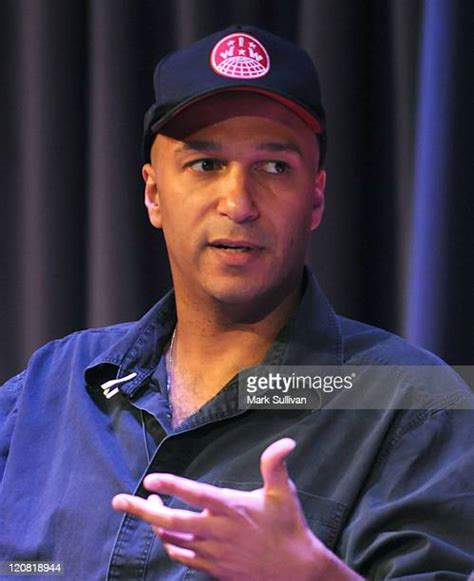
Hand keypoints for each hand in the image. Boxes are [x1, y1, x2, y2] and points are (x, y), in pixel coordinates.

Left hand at [112, 438, 360, 579]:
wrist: (295, 572)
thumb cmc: (288, 527)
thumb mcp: (283, 493)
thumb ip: (275, 465)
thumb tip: (287, 442)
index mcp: (231, 508)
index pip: (196, 494)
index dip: (172, 486)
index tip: (150, 479)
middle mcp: (217, 531)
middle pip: (172, 521)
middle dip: (142, 510)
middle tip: (119, 501)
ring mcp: (213, 552)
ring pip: (172, 540)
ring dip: (154, 524)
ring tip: (146, 506)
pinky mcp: (213, 569)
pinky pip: (182, 557)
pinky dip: (169, 544)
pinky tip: (165, 534)